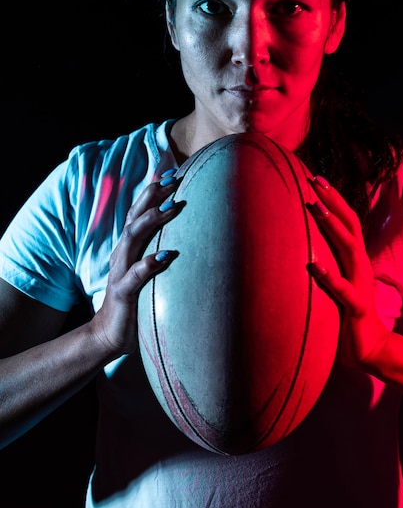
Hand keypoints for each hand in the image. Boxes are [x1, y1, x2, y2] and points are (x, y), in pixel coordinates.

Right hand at [89, 170, 183, 357]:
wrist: (109, 334)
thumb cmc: (135, 301)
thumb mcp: (147, 274)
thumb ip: (160, 255)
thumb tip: (189, 242)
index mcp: (129, 249)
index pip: (138, 213)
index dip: (152, 192)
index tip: (172, 173)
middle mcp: (123, 255)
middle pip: (134, 217)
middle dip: (153, 197)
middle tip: (173, 180)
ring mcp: (120, 272)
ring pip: (133, 239)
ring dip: (151, 221)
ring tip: (171, 207)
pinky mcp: (123, 293)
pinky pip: (135, 275)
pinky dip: (149, 263)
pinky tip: (165, 256)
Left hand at [307, 176, 389, 370]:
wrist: (370, 350)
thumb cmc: (347, 315)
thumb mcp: (336, 284)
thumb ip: (327, 264)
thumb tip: (302, 247)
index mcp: (354, 260)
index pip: (347, 222)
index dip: (334, 199)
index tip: (315, 176)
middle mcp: (359, 266)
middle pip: (350, 226)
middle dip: (333, 201)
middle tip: (314, 179)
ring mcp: (360, 285)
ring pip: (349, 249)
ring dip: (332, 227)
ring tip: (316, 208)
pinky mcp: (357, 308)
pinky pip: (343, 290)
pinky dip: (329, 276)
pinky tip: (313, 264)